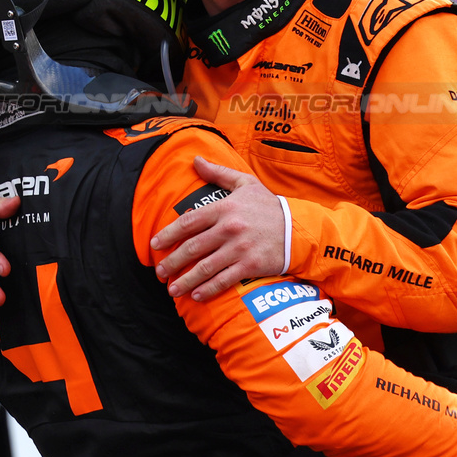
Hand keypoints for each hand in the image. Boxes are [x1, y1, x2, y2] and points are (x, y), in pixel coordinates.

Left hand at [150, 156, 285, 300]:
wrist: (301, 229)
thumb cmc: (269, 206)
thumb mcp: (245, 183)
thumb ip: (218, 173)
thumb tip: (195, 160)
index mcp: (225, 208)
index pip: (188, 222)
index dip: (168, 235)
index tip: (154, 245)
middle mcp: (229, 229)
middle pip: (192, 248)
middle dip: (172, 262)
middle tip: (160, 272)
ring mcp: (240, 249)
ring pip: (205, 268)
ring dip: (185, 280)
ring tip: (172, 289)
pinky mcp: (251, 266)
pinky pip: (224, 280)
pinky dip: (208, 290)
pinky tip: (196, 296)